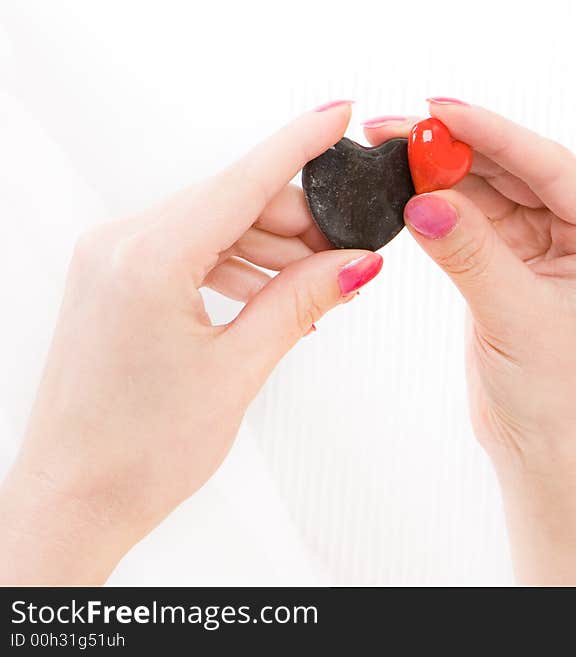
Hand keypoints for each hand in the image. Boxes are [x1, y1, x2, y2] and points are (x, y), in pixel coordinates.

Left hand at [0, 100, 383, 583]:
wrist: (75, 498)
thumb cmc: (138, 451)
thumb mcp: (237, 371)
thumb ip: (299, 303)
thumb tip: (354, 263)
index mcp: (147, 261)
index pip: (242, 182)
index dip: (298, 144)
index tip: (337, 115)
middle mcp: (120, 245)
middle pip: (231, 201)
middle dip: (295, 221)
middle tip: (347, 255)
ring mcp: (111, 260)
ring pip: (213, 224)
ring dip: (269, 246)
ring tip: (314, 286)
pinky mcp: (115, 279)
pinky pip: (189, 249)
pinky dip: (236, 264)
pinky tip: (271, 295)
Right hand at [363, 100, 575, 583]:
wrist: (547, 447)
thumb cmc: (557, 395)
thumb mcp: (514, 318)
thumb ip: (470, 254)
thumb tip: (420, 199)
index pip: (548, 165)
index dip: (490, 132)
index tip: (436, 108)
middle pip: (514, 168)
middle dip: (454, 148)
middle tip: (392, 129)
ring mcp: (548, 241)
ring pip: (489, 189)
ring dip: (440, 174)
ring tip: (387, 155)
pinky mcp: (514, 259)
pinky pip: (473, 219)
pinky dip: (439, 207)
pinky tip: (404, 191)